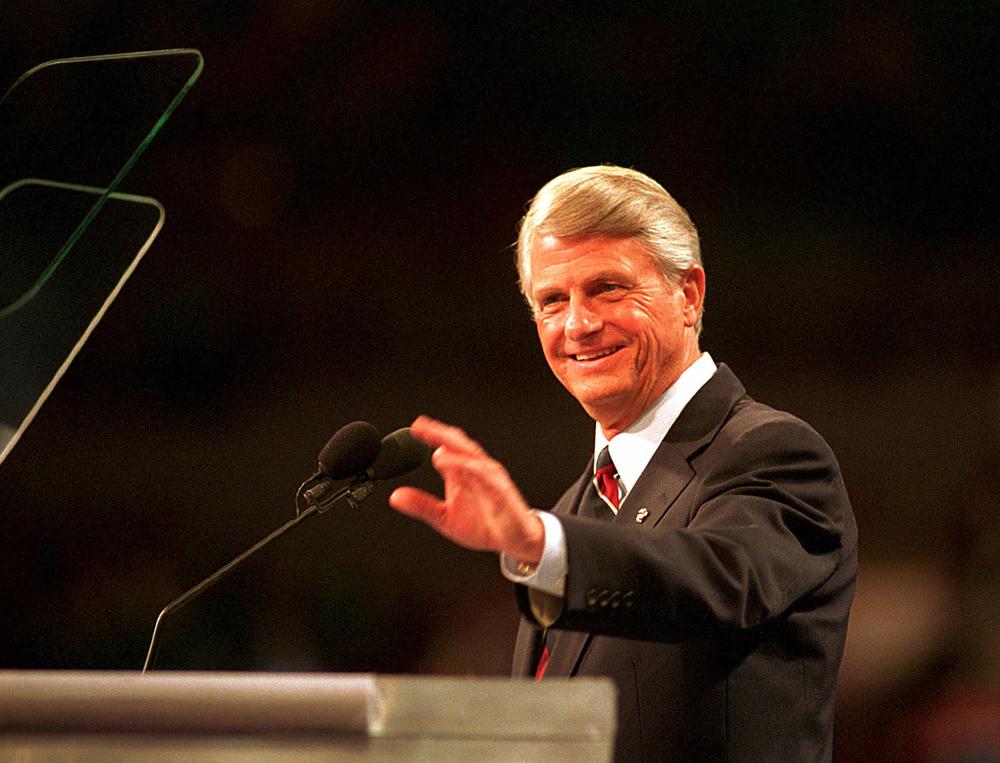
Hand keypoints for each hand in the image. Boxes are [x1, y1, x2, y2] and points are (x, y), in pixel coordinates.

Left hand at [388, 415, 544, 563]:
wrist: (515, 540)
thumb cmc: (484, 524)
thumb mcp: (444, 518)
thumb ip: (421, 505)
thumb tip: (395, 496)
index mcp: (461, 473)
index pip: (445, 448)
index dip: (430, 436)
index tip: (413, 429)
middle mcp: (475, 470)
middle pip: (458, 445)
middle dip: (440, 434)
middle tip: (421, 425)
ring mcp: (489, 479)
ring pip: (473, 457)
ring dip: (456, 449)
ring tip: (437, 443)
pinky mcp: (501, 492)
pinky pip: (488, 478)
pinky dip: (475, 470)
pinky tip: (463, 466)